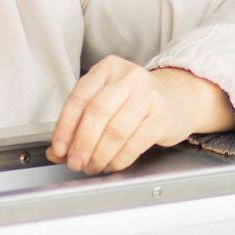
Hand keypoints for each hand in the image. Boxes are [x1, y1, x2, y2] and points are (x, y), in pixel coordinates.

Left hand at [46, 58, 234, 174]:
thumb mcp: (106, 103)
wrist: (178, 98)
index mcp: (108, 68)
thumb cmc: (135, 101)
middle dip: (82, 144)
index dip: (65, 127)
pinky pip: (135, 143)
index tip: (58, 149)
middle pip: (97, 112)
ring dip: (100, 155)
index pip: (79, 97)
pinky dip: (119, 159)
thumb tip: (56, 152)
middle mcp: (129, 77)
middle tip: (75, 162)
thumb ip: (79, 125)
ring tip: (93, 166)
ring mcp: (149, 95)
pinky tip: (112, 165)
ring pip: (116, 130)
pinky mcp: (162, 116)